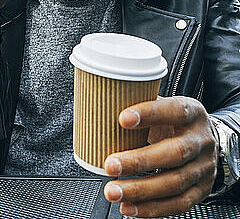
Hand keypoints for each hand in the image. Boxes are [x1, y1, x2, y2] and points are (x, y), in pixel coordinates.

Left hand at [103, 96, 218, 217]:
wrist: (208, 139)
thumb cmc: (176, 120)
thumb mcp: (165, 105)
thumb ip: (142, 106)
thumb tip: (104, 107)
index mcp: (193, 112)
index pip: (175, 111)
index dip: (150, 114)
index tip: (122, 119)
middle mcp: (202, 140)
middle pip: (176, 153)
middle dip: (139, 161)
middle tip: (110, 165)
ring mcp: (204, 168)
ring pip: (175, 183)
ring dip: (141, 190)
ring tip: (114, 190)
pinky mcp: (201, 190)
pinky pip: (178, 204)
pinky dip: (151, 208)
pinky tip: (129, 207)